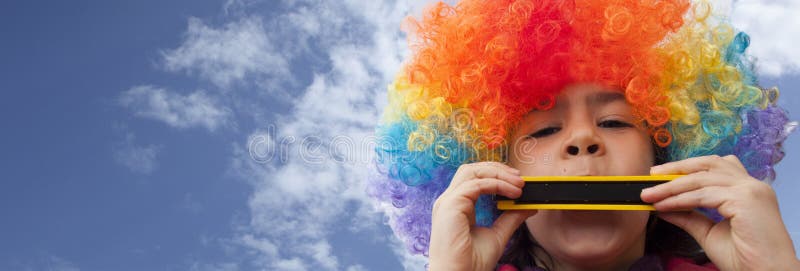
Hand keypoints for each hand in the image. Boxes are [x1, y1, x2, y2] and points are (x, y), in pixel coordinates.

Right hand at [428, 162, 535, 270]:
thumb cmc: (471, 263)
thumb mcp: (498, 235)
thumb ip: (511, 218)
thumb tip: (527, 206)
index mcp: (456, 206)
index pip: (473, 178)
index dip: (495, 175)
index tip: (517, 181)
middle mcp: (449, 201)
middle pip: (471, 169)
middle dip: (497, 169)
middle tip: (520, 178)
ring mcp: (448, 202)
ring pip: (472, 172)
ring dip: (498, 174)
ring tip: (518, 184)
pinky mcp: (451, 206)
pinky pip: (476, 185)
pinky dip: (496, 184)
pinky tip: (512, 193)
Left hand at [641, 155, 799, 269]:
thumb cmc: (746, 258)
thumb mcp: (709, 233)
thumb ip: (688, 217)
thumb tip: (664, 207)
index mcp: (748, 189)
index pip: (714, 167)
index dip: (686, 168)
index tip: (660, 175)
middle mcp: (752, 185)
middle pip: (708, 164)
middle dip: (676, 168)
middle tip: (652, 175)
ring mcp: (751, 190)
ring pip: (702, 179)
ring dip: (672, 186)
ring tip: (651, 195)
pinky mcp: (745, 199)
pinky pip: (703, 195)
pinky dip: (680, 199)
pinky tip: (665, 205)